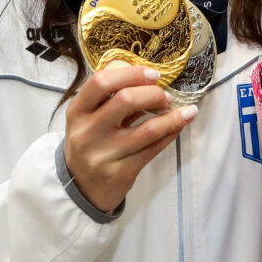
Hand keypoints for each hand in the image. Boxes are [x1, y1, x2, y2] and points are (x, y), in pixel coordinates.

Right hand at [63, 65, 196, 213]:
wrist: (81, 188)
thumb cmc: (90, 143)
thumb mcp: (87, 118)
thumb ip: (109, 98)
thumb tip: (146, 77)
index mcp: (77, 111)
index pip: (101, 82)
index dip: (131, 73)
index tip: (153, 74)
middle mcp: (87, 132)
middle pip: (126, 100)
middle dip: (154, 93)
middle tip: (165, 96)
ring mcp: (104, 154)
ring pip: (148, 129)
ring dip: (172, 116)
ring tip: (183, 110)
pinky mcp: (121, 172)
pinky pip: (154, 148)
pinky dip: (171, 132)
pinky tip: (179, 125)